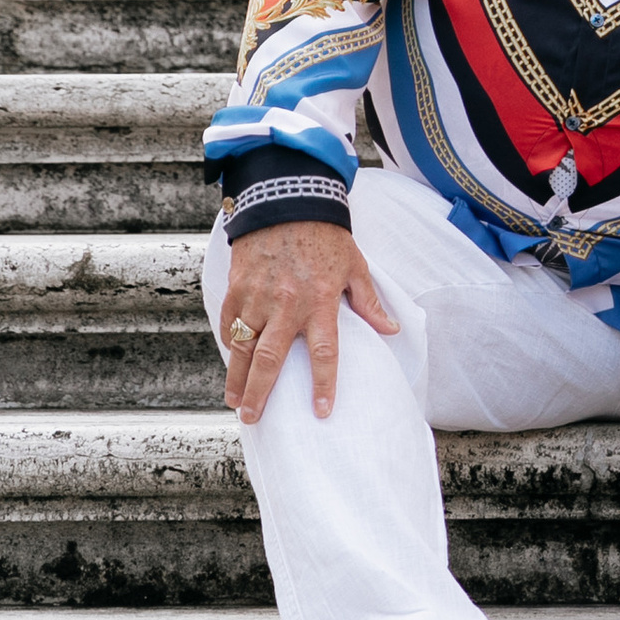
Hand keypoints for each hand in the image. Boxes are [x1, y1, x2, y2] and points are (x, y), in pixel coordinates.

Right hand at [220, 218, 398, 422]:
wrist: (288, 199)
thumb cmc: (325, 235)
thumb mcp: (355, 265)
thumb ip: (369, 301)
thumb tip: (392, 329)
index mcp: (320, 301)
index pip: (324, 353)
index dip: (323, 385)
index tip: (321, 412)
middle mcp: (287, 304)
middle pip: (270, 360)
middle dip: (260, 393)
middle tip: (252, 419)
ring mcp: (258, 296)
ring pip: (242, 347)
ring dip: (236, 378)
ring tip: (235, 403)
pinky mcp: (237, 287)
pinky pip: (229, 322)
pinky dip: (228, 343)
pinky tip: (230, 361)